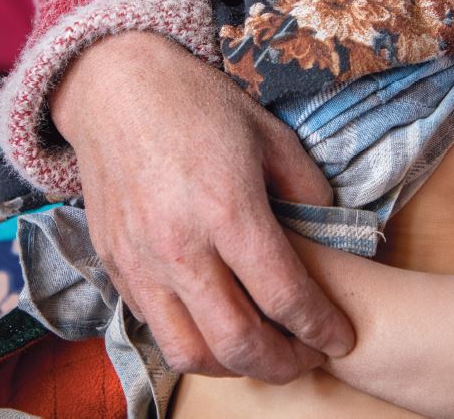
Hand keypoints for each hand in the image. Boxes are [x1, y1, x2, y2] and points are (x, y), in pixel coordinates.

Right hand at [50, 31, 353, 382]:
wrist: (116, 86)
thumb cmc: (197, 104)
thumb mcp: (269, 134)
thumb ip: (306, 188)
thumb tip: (327, 233)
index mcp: (229, 210)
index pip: (285, 296)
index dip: (321, 328)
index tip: (339, 338)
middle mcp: (181, 247)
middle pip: (239, 343)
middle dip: (285, 364)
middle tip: (308, 356)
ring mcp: (139, 262)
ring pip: (189, 352)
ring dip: (234, 367)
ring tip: (261, 351)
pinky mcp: (113, 264)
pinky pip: (153, 326)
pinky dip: (190, 340)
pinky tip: (213, 322)